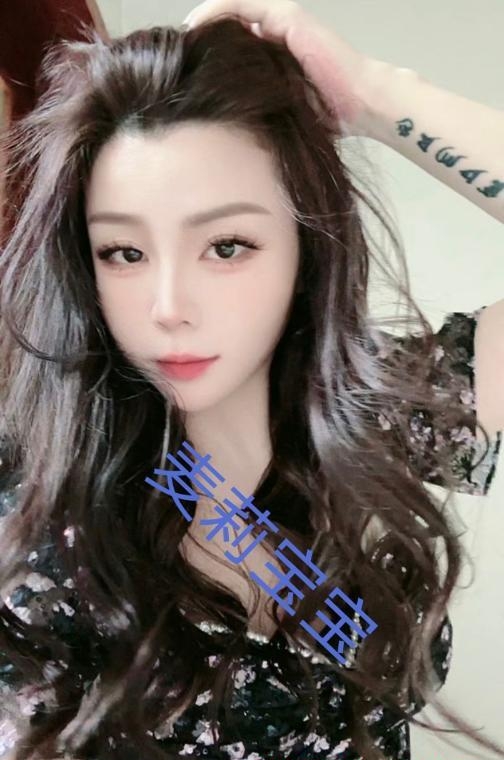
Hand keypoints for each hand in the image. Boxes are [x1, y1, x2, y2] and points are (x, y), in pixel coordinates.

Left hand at [182, 0, 386, 136]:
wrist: (362, 106)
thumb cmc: (328, 119)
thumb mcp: (279, 118)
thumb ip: (253, 114)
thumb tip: (214, 138)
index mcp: (271, 58)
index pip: (227, 49)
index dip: (201, 57)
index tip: (176, 75)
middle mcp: (274, 35)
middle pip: (223, 29)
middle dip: (196, 41)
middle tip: (168, 58)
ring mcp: (281, 22)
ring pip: (229, 13)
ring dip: (200, 23)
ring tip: (175, 41)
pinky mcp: (287, 16)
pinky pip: (242, 3)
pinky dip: (216, 12)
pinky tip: (194, 28)